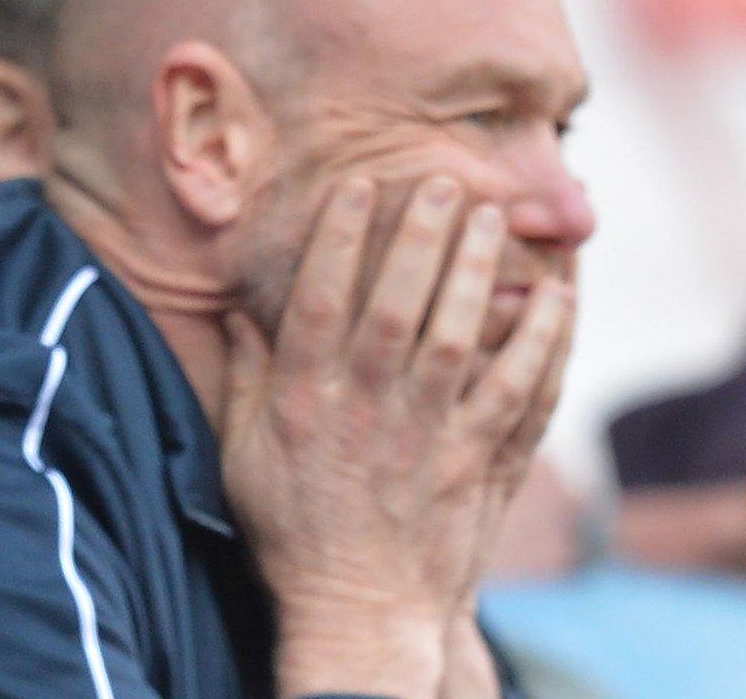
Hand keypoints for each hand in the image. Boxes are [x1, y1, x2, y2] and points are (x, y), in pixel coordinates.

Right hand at [220, 177, 575, 698]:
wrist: (357, 607)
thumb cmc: (290, 528)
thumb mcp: (242, 452)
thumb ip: (243, 377)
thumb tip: (236, 310)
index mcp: (303, 400)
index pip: (321, 301)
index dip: (340, 238)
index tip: (358, 186)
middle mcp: (364, 409)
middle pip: (396, 305)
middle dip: (421, 237)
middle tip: (444, 182)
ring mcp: (425, 435)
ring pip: (458, 337)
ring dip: (476, 273)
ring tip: (491, 218)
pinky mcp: (474, 462)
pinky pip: (516, 393)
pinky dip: (538, 344)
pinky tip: (552, 300)